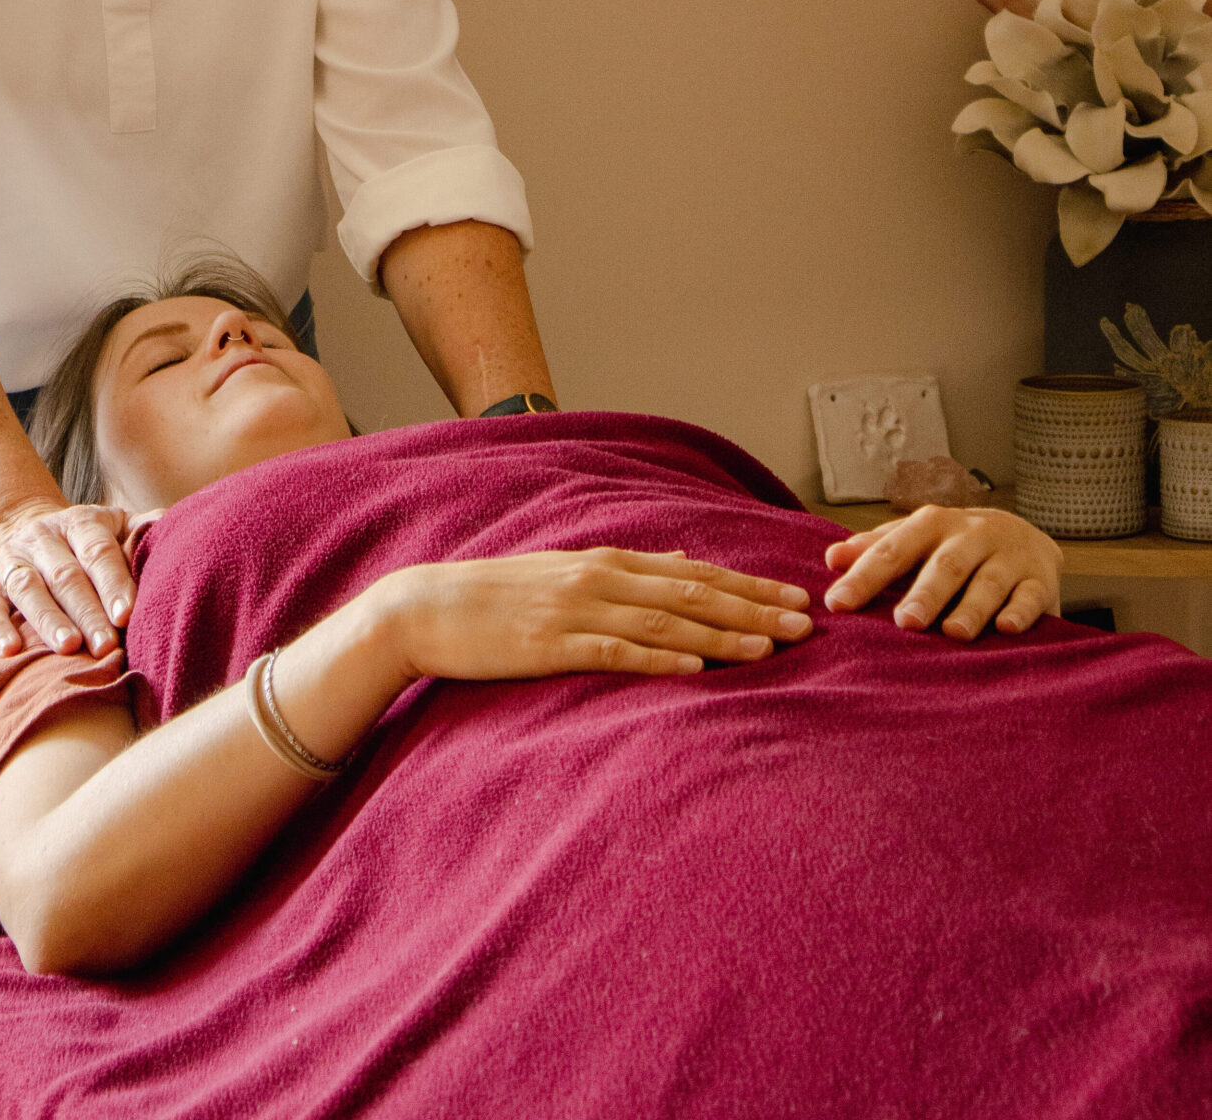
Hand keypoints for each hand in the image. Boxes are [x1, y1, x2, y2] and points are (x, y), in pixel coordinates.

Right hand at [0, 500, 140, 658]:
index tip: (127, 614)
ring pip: (28, 588)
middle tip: (106, 644)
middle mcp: (43, 537)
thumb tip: (176, 526)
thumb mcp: (114, 526)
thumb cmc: (85, 542)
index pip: (97, 551)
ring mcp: (12, 560)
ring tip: (68, 647)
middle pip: (66, 575)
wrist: (24, 529)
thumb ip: (142, 530)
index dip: (112, 582)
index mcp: (80, 522)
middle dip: (87, 611)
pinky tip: (10, 651)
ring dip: (48, 619)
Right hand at [370, 548, 813, 683]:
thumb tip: (682, 560)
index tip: (796, 598)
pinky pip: (616, 654)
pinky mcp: (552, 645)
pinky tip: (697, 673)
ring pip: (665, 623)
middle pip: (692, 594)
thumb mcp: (568, 570)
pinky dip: (660, 661)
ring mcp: (576, 611)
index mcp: (607, 561)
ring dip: (722, 636)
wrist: (428, 608)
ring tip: (769, 650)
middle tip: (805, 625)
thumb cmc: (500, 595)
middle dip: (753, 609)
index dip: (749, 585)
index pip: (694, 572)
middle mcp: (600, 579)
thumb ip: (629, 569)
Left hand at [822, 505, 1061, 638]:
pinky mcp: (1040, 579)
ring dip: (971, 607)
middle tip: (905, 622)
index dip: (864, 577)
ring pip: (989, 581)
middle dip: (925, 594)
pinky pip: (1031, 595)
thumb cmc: (952, 545)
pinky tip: (1008, 629)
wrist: (1024, 535)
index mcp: (931, 525)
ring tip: (954, 633)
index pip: (893, 550)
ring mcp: (1007, 556)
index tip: (837, 604)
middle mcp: (970, 535)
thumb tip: (832, 559)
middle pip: (945, 565)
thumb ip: (875, 549)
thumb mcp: (915, 540)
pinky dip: (1021, 612)